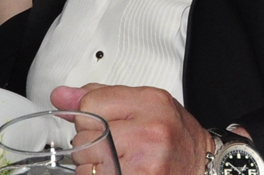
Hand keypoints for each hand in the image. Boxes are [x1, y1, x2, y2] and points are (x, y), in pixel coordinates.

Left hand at [52, 85, 213, 174]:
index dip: (90, 114)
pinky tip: (117, 171)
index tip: (102, 121)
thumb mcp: (144, 102)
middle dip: (91, 141)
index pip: (91, 103)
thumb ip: (100, 96)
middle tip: (114, 144)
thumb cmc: (174, 134)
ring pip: (86, 164)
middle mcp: (147, 132)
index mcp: (149, 103)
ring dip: (93, 165)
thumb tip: (61, 97)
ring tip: (117, 160)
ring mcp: (143, 164)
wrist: (202, 165)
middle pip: (86, 135)